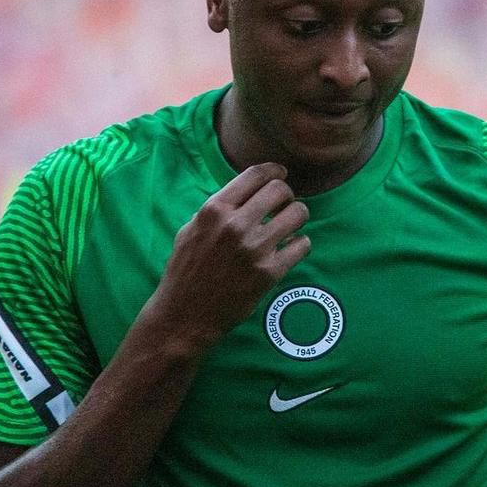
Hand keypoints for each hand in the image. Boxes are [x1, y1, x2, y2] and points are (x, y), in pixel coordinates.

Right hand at [141, 163, 310, 349]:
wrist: (184, 315)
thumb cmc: (185, 270)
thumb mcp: (191, 229)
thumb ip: (218, 209)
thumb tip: (246, 191)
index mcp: (214, 209)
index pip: (255, 175)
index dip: (274, 171)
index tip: (280, 175)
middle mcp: (235, 225)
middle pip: (280, 190)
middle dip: (286, 195)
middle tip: (283, 205)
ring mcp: (254, 249)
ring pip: (298, 214)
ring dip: (297, 217)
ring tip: (289, 226)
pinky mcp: (269, 272)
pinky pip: (302, 245)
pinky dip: (300, 244)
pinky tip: (290, 249)